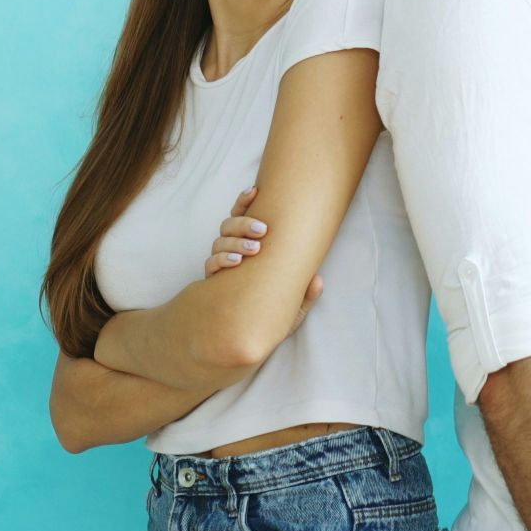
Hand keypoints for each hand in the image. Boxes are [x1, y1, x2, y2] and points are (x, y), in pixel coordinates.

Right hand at [203, 185, 322, 329]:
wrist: (242, 339)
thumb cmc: (267, 315)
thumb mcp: (291, 308)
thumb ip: (304, 296)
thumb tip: (319, 280)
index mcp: (247, 246)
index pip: (241, 216)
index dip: (244, 201)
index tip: (255, 190)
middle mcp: (231, 251)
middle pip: (229, 225)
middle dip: (245, 223)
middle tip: (264, 230)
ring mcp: (220, 265)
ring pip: (219, 241)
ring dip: (236, 241)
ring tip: (253, 249)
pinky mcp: (212, 282)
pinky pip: (211, 265)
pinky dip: (222, 260)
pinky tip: (236, 262)